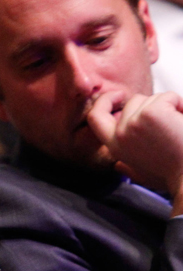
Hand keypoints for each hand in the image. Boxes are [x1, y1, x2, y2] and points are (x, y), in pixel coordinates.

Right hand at [87, 91, 182, 213]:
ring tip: (178, 128)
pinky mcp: (152, 113)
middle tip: (170, 125)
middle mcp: (120, 134)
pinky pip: (168, 96)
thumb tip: (118, 167)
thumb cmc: (175, 175)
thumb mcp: (143, 174)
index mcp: (115, 147)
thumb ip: (127, 168)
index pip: (95, 117)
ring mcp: (134, 123)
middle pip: (133, 102)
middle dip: (153, 106)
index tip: (119, 95)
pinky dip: (181, 105)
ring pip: (152, 98)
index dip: (105, 101)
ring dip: (170, 107)